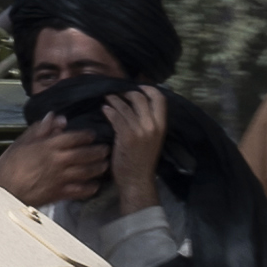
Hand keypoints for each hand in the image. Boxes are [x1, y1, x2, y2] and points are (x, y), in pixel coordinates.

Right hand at [0, 116, 109, 208]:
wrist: (3, 190)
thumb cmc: (9, 165)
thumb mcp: (22, 142)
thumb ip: (41, 129)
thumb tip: (57, 117)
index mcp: (50, 145)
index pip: (76, 137)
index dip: (87, 135)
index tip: (92, 135)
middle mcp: (59, 160)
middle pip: (87, 154)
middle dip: (99, 151)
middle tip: (106, 149)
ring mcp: (62, 178)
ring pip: (88, 171)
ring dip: (99, 167)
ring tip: (104, 165)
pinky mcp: (60, 193)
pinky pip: (81, 190)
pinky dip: (91, 187)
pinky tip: (94, 185)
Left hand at [104, 86, 168, 214]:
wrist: (137, 180)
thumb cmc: (143, 161)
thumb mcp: (153, 139)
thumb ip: (148, 123)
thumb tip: (139, 106)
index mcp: (161, 126)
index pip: (160, 98)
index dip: (149, 89)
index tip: (139, 87)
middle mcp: (152, 126)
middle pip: (140, 98)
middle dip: (127, 92)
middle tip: (118, 93)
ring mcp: (139, 130)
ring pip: (125, 106)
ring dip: (114, 99)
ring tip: (107, 97)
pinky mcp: (125, 136)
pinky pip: (115, 117)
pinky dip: (108, 110)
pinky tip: (104, 109)